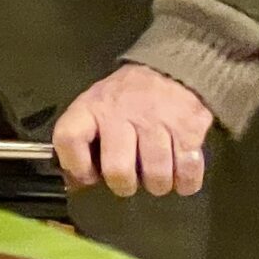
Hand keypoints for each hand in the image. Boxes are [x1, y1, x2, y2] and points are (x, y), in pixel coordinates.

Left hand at [54, 64, 213, 196]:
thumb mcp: (94, 108)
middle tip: (128, 181)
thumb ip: (81, 141)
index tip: (87, 174)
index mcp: (92, 108)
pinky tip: (179, 176)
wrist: (170, 73)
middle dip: (123, 185)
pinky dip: (186, 182)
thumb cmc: (125, 100)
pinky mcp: (189, 129)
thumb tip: (74, 182)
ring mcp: (158, 121)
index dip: (75, 165)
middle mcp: (122, 114)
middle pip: (118, 170)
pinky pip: (188, 172)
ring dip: (157, 185)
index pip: (69, 138)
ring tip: (155, 175)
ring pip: (157, 176)